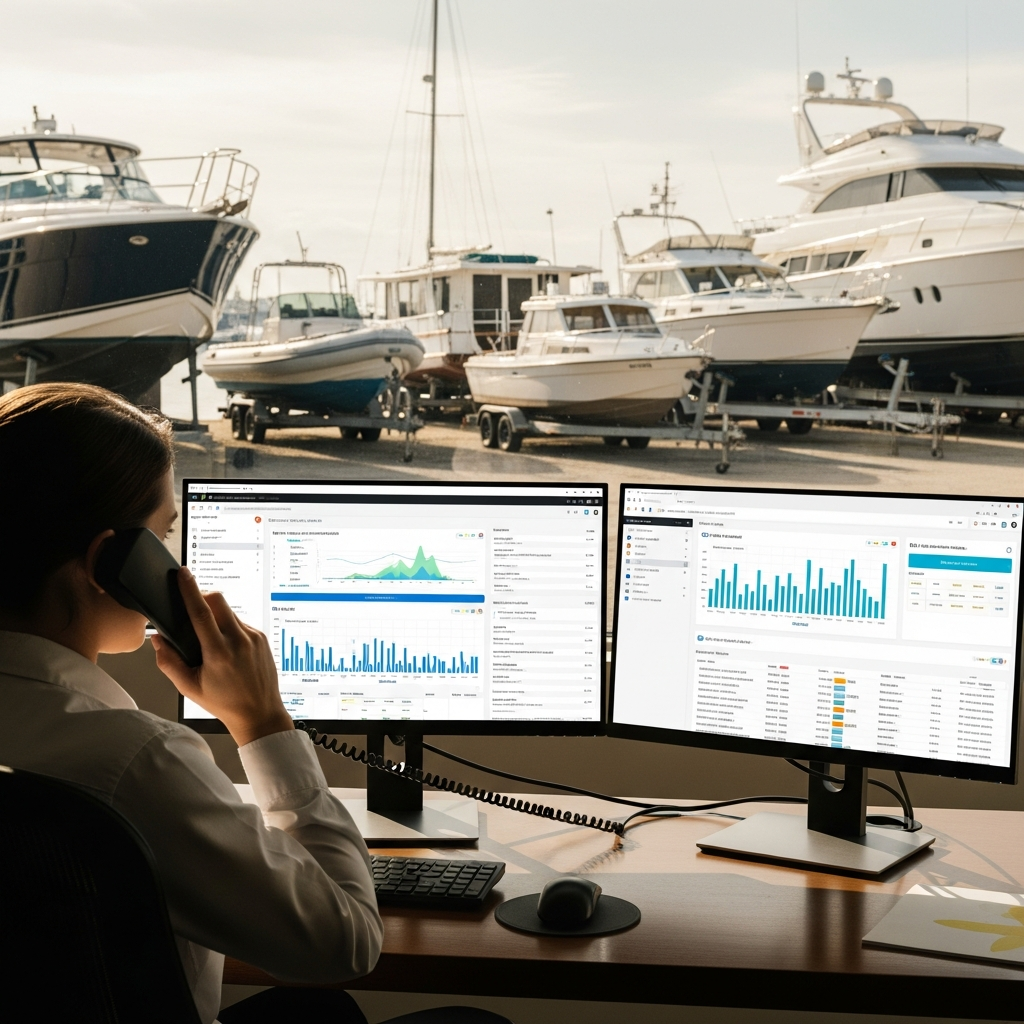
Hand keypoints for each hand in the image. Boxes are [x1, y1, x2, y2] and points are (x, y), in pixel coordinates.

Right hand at [152, 567, 293, 746]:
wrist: (260, 713)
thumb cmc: (223, 703)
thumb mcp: (189, 687)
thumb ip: (168, 662)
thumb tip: (157, 639)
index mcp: (219, 652)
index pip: (201, 612)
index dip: (190, 590)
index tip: (183, 573)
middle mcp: (239, 640)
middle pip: (217, 601)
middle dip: (202, 597)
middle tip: (191, 608)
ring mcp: (254, 638)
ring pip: (229, 611)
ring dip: (215, 616)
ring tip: (208, 639)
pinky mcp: (262, 638)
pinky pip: (240, 623)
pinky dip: (228, 627)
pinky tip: (225, 647)